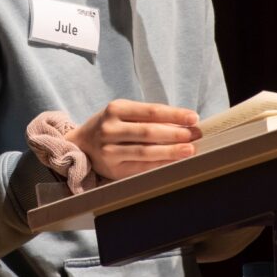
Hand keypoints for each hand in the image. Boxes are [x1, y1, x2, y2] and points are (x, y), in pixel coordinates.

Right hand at [64, 99, 200, 179]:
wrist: (81, 143)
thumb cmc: (110, 125)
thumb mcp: (124, 113)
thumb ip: (148, 117)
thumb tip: (183, 123)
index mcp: (115, 109)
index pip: (151, 111)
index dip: (174, 114)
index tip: (194, 117)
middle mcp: (110, 128)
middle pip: (149, 132)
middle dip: (176, 133)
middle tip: (196, 134)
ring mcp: (109, 150)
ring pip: (145, 151)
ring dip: (171, 151)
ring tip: (190, 150)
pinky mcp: (112, 168)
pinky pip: (141, 167)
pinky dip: (160, 165)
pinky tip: (174, 163)